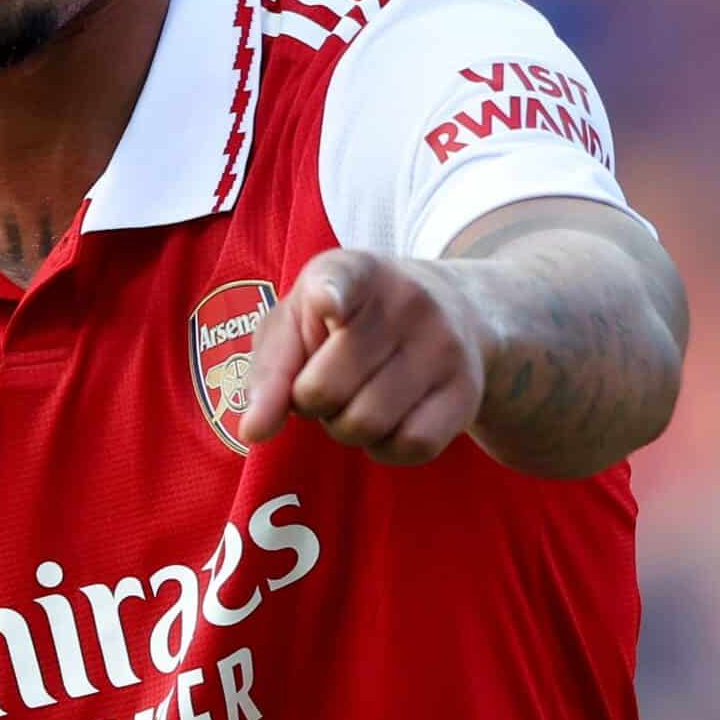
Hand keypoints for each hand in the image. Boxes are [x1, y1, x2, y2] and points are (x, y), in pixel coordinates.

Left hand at [240, 250, 495, 464]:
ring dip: (344, 427)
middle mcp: (405, 301)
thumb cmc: (349, 319)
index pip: (341, 280)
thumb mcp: (302, 319)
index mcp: (354, 271)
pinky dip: (385, 448)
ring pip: (365, 425)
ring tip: (356, 398)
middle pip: (325, 388)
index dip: (331, 296)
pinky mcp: (466, 392)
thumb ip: (271, 370)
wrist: (453, 309)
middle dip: (310, 402)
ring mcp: (442, 346)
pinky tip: (388, 420)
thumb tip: (253, 431)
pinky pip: (408, 447)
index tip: (329, 305)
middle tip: (324, 384)